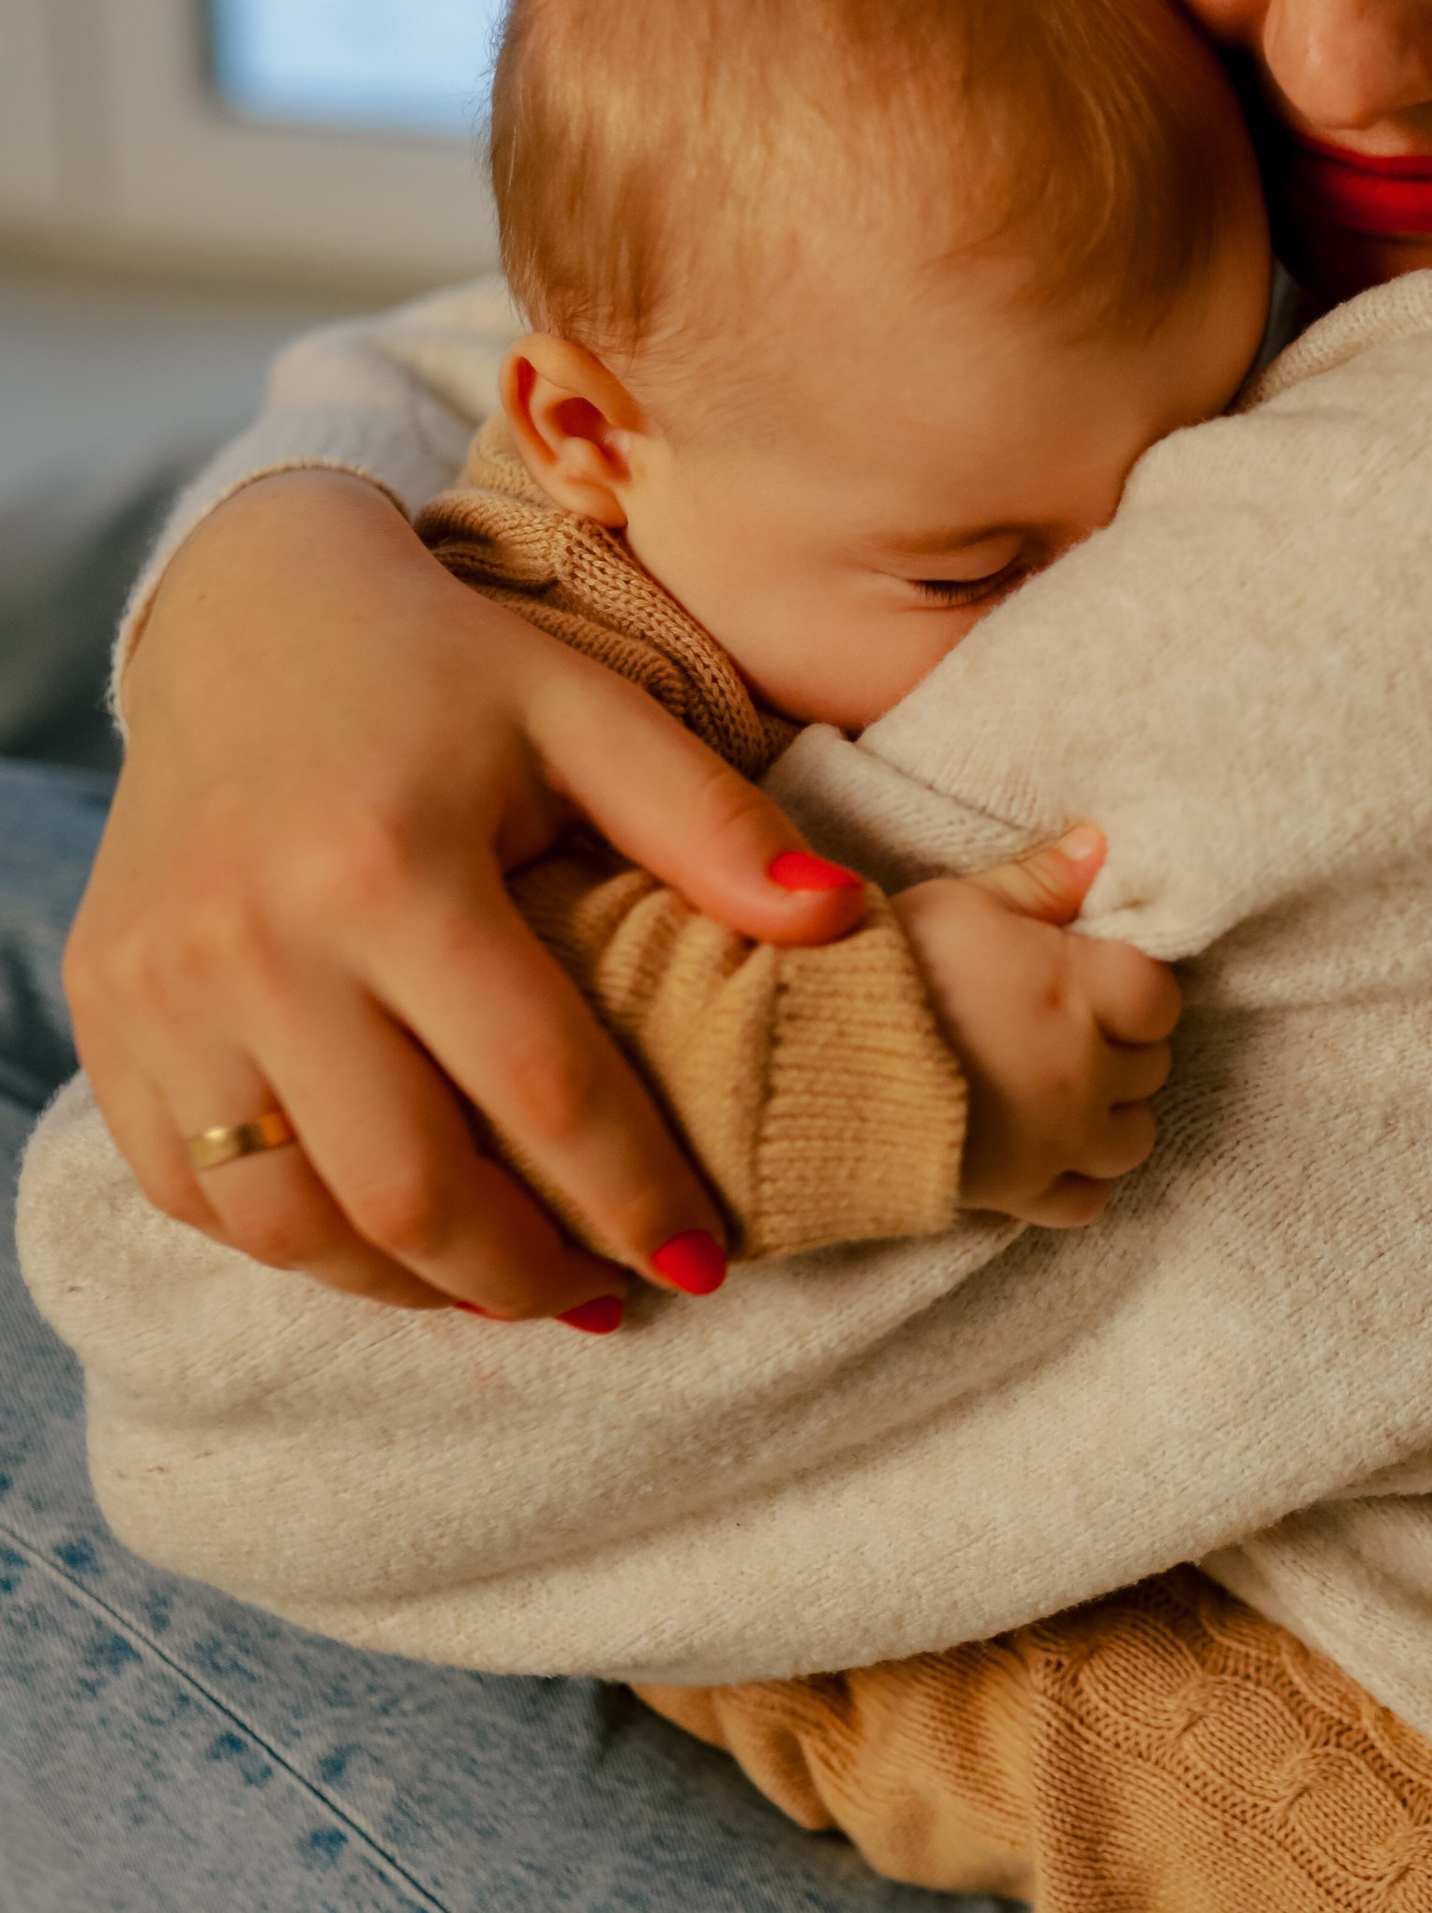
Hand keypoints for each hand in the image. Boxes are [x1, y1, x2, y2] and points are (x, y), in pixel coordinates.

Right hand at [68, 472, 873, 1316]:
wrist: (247, 614)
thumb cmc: (447, 670)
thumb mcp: (588, 710)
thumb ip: (711, 822)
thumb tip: (843, 921)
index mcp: (387, 865)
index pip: (538, 1088)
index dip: (629, 1195)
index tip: (702, 1264)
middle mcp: (253, 940)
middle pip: (404, 1187)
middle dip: (524, 1276)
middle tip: (608, 1298)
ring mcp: (160, 989)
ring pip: (289, 1221)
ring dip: (413, 1287)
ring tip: (511, 1288)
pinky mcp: (107, 1014)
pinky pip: (193, 1193)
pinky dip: (300, 1245)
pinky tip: (390, 1243)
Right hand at [893, 827, 1180, 1228]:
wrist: (813, 1067)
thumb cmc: (886, 970)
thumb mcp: (961, 903)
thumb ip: (1039, 881)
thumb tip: (1099, 848)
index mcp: (1080, 991)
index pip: (1159, 998)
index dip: (1131, 987)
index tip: (1091, 979)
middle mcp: (1085, 1072)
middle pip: (1150, 1066)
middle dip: (1120, 1045)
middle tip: (1066, 1028)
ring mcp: (1057, 1140)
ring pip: (1132, 1139)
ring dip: (1110, 1113)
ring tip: (1063, 1089)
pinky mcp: (1019, 1193)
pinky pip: (1086, 1201)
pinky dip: (1077, 1179)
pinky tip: (1047, 1149)